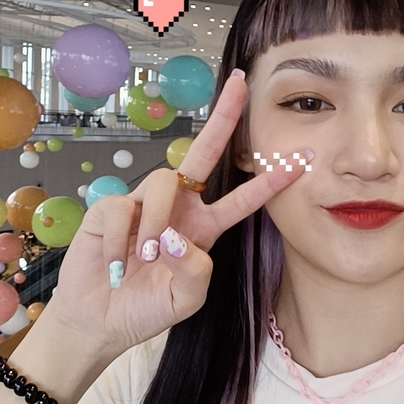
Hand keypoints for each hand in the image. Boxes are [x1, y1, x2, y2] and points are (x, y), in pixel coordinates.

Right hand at [47, 71, 310, 359]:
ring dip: (156, 222)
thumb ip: (195, 272)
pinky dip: (120, 242)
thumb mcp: (185, 299)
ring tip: (147, 257)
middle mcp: (178, 207)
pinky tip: (116, 265)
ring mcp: (143, 203)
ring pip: (163, 181)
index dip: (271, 181)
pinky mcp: (110, 207)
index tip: (303, 159)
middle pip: (205, 150)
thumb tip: (176, 237)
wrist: (99, 321)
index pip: (243, 199)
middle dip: (223, 116)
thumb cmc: (146, 308)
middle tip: (240, 82)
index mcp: (204, 227)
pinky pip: (121, 208)